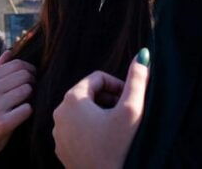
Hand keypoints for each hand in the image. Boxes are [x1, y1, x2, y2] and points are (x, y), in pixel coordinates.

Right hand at [0, 51, 35, 157]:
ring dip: (30, 97)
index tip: (31, 78)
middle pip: (24, 76)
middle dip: (32, 82)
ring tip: (24, 102)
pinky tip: (21, 114)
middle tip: (30, 90)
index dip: (29, 69)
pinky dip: (28, 111)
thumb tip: (10, 51)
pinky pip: (27, 109)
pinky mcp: (2, 123)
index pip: (17, 64)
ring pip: (27, 91)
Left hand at [52, 49, 149, 168]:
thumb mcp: (132, 110)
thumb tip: (143, 54)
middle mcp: (59, 112)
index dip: (117, 85)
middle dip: (109, 100)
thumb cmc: (120, 148)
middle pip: (88, 94)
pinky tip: (106, 141)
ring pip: (81, 113)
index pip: (97, 78)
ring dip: (100, 115)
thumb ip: (137, 80)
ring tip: (117, 128)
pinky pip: (76, 130)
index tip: (130, 99)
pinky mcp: (61, 148)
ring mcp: (57, 132)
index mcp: (72, 99)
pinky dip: (91, 130)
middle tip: (126, 113)